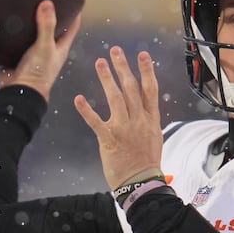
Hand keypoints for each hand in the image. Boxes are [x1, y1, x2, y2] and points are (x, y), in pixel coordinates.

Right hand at [0, 0, 81, 101]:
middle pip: (53, 27)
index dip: (75, 13)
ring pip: (35, 33)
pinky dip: (16, 31)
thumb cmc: (37, 74)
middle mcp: (49, 49)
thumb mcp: (44, 47)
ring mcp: (34, 52)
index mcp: (60, 47)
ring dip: (32, 22)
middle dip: (52, 14)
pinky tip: (11, 21)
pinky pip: (18, 40)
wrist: (17, 91)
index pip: (72, 26)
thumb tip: (48, 4)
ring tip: (28, 4)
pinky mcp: (19, 55)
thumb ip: (47, 26)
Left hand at [74, 46, 162, 189]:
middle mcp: (138, 120)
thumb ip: (148, 119)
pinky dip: (87, 110)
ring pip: (116, 99)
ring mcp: (124, 129)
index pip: (150, 89)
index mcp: (150, 119)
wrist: (141, 182)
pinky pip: (96, 122)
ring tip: (100, 62)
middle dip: (123, 67)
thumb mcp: (154, 136)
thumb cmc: (147, 161)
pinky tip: (79, 98)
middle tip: (115, 50)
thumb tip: (146, 107)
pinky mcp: (110, 140)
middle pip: (131, 88)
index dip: (146, 71)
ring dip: (107, 79)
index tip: (142, 54)